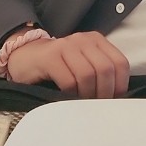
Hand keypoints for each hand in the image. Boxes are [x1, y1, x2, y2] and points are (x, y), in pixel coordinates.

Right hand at [7, 31, 129, 98]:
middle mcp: (83, 40)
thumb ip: (100, 72)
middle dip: (104, 93)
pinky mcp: (50, 57)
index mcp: (96, 40)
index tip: (113, 100)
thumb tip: (117, 96)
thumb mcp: (83, 63)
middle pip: (106, 69)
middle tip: (97, 105)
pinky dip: (72, 94)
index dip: (120, 85)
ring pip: (88, 74)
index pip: (120, 63)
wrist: (25, 57)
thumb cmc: (58, 65)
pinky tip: (67, 98)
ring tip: (82, 103)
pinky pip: (69, 80)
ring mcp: (66, 46)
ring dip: (87, 95)